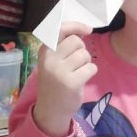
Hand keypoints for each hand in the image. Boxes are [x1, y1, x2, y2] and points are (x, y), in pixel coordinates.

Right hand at [33, 22, 96, 136]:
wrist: (50, 110)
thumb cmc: (55, 82)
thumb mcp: (52, 61)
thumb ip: (63, 46)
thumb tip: (84, 30)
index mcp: (44, 51)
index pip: (60, 29)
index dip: (76, 26)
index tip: (88, 29)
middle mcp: (50, 59)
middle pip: (77, 41)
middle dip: (82, 49)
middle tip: (77, 62)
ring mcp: (60, 71)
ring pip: (85, 55)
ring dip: (86, 62)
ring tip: (78, 72)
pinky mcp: (71, 83)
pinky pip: (91, 68)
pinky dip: (90, 72)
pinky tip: (81, 80)